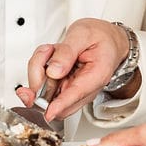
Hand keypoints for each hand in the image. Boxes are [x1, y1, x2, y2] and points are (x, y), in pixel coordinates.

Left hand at [17, 19, 135, 121]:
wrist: (107, 39)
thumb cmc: (100, 37)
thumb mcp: (84, 34)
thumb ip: (67, 52)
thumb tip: (53, 71)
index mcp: (96, 76)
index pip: (75, 95)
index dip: (58, 105)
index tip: (46, 111)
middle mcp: (83, 88)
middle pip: (54, 100)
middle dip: (39, 78)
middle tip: (45, 53)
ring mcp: (71, 89)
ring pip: (43, 93)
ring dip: (39, 68)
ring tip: (51, 49)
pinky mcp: (61, 87)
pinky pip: (42, 84)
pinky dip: (39, 67)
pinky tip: (50, 54)